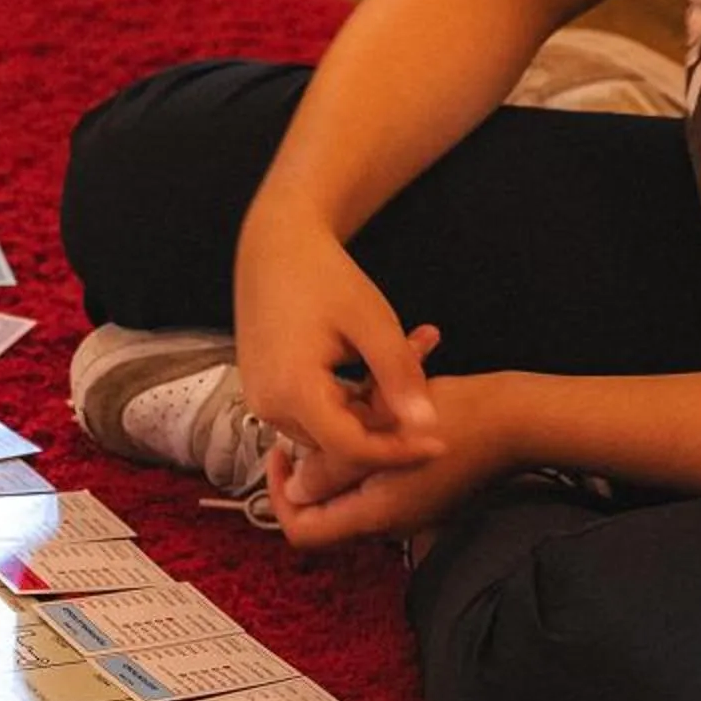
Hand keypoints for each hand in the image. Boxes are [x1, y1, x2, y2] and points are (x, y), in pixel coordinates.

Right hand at [236, 209, 445, 473]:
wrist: (275, 250)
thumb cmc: (322, 278)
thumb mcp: (373, 324)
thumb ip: (400, 376)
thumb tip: (427, 424)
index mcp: (293, 389)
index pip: (350, 447)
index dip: (397, 451)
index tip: (436, 443)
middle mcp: (269, 405)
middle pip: (341, 441)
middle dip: (387, 419)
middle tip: (421, 369)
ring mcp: (264, 402)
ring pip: (331, 429)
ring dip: (371, 406)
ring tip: (404, 355)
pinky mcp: (267, 394)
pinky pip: (315, 414)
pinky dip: (349, 398)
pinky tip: (372, 365)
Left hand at [266, 374, 515, 546]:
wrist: (520, 416)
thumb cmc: (461, 422)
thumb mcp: (380, 439)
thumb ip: (330, 470)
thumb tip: (294, 487)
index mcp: (374, 515)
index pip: (302, 530)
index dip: (278, 495)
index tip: (278, 455)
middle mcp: (388, 517)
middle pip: (323, 503)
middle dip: (313, 460)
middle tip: (312, 423)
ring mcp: (405, 501)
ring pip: (350, 476)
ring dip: (344, 440)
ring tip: (350, 399)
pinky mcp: (419, 483)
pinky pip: (378, 463)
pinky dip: (373, 435)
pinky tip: (380, 395)